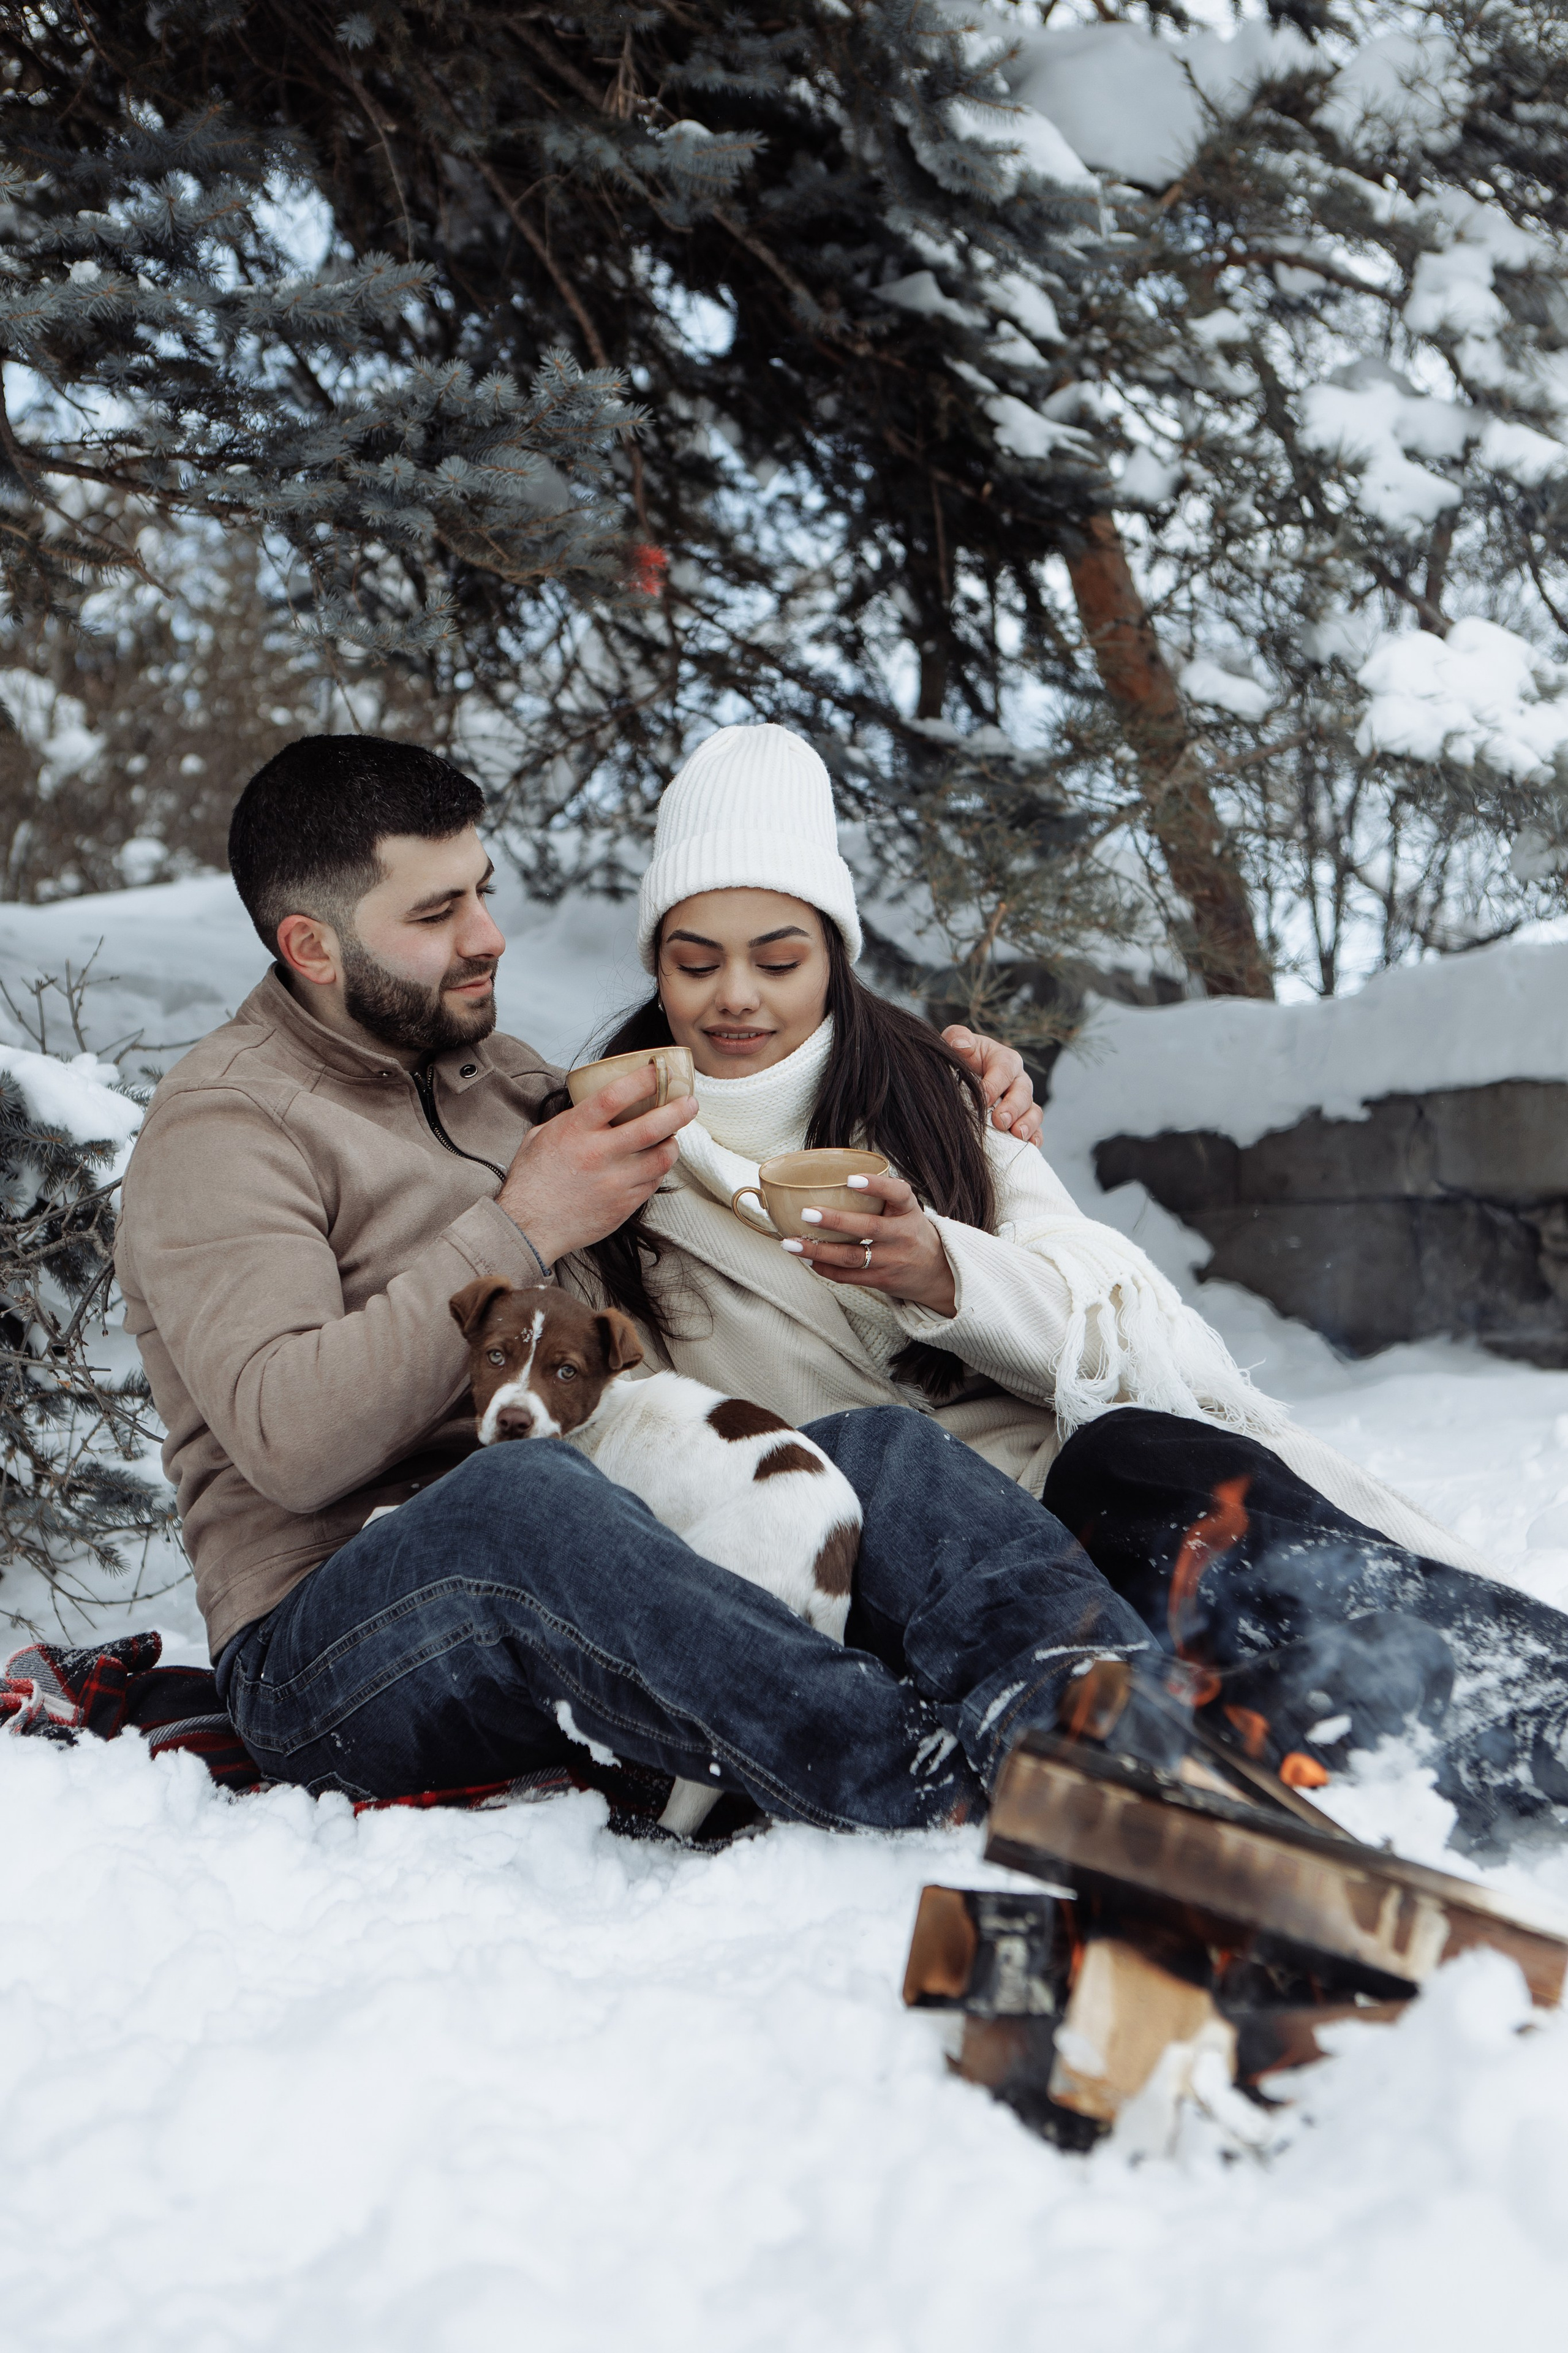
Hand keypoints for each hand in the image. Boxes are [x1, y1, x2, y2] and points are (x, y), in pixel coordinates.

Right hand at [497, 1071, 696, 1262]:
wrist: (529, 1227)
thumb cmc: (533, 1179)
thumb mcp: (541, 1136)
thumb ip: (571, 1118)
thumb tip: (597, 1106)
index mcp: (575, 1130)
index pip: (615, 1096)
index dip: (642, 1080)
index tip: (658, 1071)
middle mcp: (598, 1154)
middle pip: (651, 1127)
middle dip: (678, 1111)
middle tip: (690, 1103)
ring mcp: (614, 1182)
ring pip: (661, 1157)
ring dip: (672, 1143)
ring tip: (672, 1136)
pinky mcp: (624, 1205)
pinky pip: (654, 1182)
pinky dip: (658, 1169)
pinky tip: (654, 1163)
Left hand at [781, 1170, 956, 1316]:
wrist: (938, 1273)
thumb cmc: (910, 1232)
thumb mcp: (906, 1210)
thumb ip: (880, 1196)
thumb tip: (831, 1179)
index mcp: (909, 1210)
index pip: (897, 1193)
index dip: (875, 1185)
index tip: (849, 1179)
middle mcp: (902, 1235)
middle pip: (869, 1228)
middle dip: (836, 1221)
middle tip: (807, 1213)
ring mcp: (893, 1260)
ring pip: (852, 1257)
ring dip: (819, 1250)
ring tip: (791, 1243)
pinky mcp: (882, 1280)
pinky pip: (849, 1276)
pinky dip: (825, 1268)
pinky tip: (808, 1259)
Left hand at [942, 1026, 1041, 1146]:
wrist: (961, 1077)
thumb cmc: (960, 1059)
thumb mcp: (956, 1043)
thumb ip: (957, 1038)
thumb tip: (961, 1045)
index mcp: (1003, 1059)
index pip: (1005, 1068)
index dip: (995, 1084)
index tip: (983, 1098)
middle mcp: (1017, 1080)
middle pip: (1023, 1092)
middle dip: (1013, 1107)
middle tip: (1000, 1121)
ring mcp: (1022, 1102)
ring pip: (1034, 1111)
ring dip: (1027, 1124)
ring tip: (1016, 1134)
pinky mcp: (1022, 1121)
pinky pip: (1035, 1130)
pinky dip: (1035, 1138)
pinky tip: (1029, 1145)